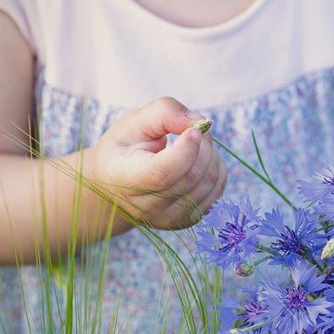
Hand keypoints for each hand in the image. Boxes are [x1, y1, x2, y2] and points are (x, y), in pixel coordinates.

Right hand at [90, 96, 226, 229]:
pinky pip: (217, 191)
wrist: (117, 188)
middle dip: (203, 144)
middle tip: (194, 128)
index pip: (163, 173)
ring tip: (196, 143)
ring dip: (212, 155)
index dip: (186, 151)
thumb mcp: (133, 123)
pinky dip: (216, 169)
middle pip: (192, 175)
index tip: (195, 129)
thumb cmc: (125, 150)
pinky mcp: (189, 220)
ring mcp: (172, 218)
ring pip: (210, 182)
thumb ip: (164, 113)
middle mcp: (150, 207)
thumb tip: (199, 122)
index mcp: (128, 180)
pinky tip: (201, 160)